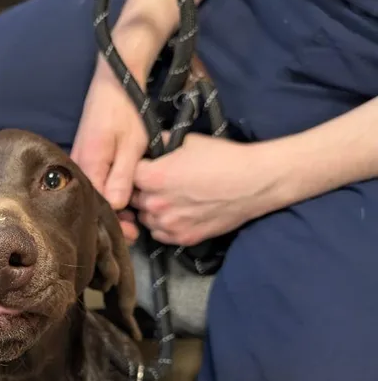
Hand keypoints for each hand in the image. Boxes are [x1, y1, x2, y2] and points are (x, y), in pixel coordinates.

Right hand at [72, 55, 148, 218]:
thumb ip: (123, 177)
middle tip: (135, 231)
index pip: (96, 206)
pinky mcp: (83, 158)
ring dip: (110, 208)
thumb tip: (116, 207)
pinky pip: (92, 184)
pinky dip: (106, 195)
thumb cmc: (126, 109)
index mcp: (87, 166)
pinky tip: (121, 200)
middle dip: (111, 221)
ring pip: (91, 195)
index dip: (114, 224)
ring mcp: (77, 163)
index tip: (132, 235)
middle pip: (91, 204)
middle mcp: (76, 168)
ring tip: (132, 219)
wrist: (115, 78)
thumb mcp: (132, 145)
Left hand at [129, 134, 272, 245]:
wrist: (253, 183)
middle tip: (158, 184)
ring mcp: (168, 224)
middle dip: (141, 191)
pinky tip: (176, 214)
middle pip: (134, 199)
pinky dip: (163, 225)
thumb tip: (148, 145)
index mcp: (153, 178)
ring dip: (150, 210)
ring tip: (168, 199)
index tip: (145, 168)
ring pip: (145, 219)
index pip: (127, 176)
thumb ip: (162, 144)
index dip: (136, 171)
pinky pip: (159, 234)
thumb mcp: (189, 141)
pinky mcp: (182, 238)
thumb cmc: (223, 158)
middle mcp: (155, 204)